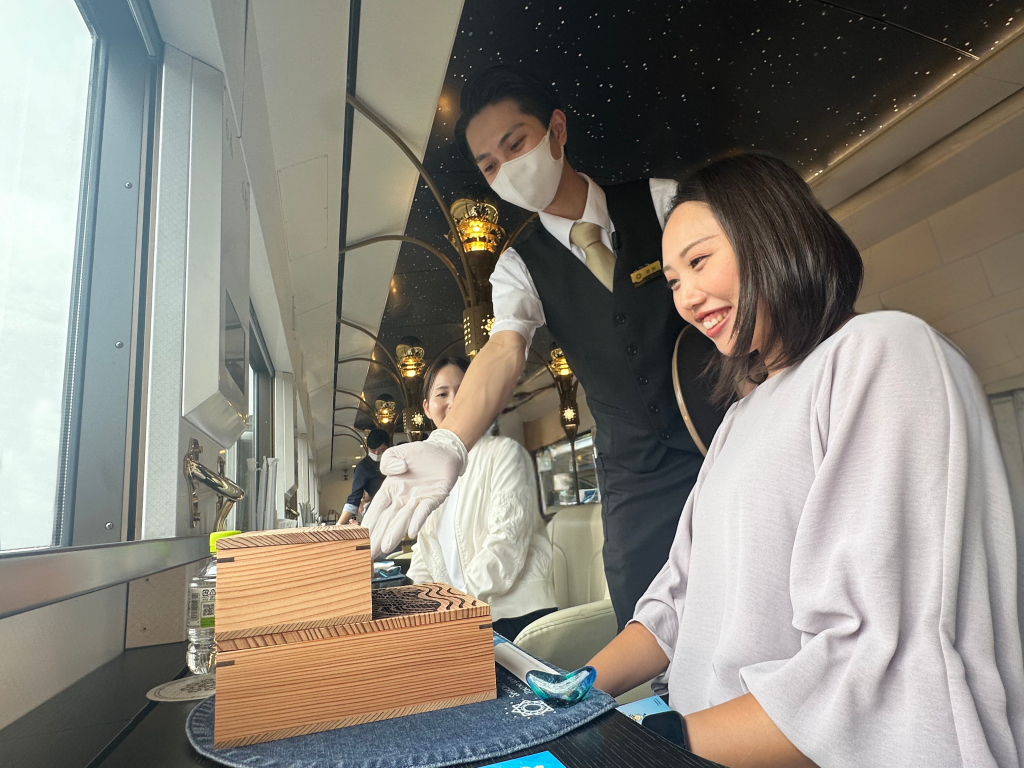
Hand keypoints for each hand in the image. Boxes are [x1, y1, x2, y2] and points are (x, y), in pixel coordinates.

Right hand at [362, 429, 467, 558]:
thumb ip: (388, 462)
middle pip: (387, 521)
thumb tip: (393, 472)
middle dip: (377, 537)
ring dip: (394, 534)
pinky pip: (423, 511)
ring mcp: (417, 501)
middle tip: (368, 554)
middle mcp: (402, 499)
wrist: (444, 451)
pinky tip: (411, 532)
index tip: (358, 538)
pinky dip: (417, 520)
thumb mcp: (396, 453)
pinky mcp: (433, 499)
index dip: (368, 524)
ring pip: (403, 520)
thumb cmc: (419, 455)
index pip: (376, 510)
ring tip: (384, 548)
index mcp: (390, 490)